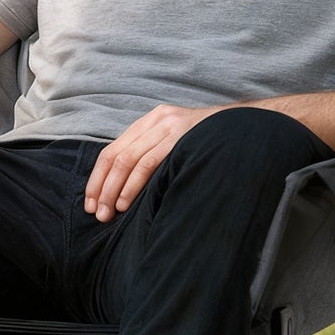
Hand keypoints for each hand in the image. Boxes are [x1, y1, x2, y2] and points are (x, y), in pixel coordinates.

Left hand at [84, 105, 221, 221]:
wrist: (244, 127)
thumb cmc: (209, 143)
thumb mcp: (175, 142)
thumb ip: (151, 154)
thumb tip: (122, 187)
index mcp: (149, 122)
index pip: (111, 151)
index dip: (97, 178)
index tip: (91, 202)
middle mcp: (155, 120)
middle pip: (115, 156)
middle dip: (102, 187)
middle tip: (97, 213)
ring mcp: (167, 126)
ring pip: (127, 160)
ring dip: (114, 190)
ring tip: (109, 212)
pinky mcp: (179, 136)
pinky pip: (148, 162)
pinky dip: (133, 184)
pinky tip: (126, 201)